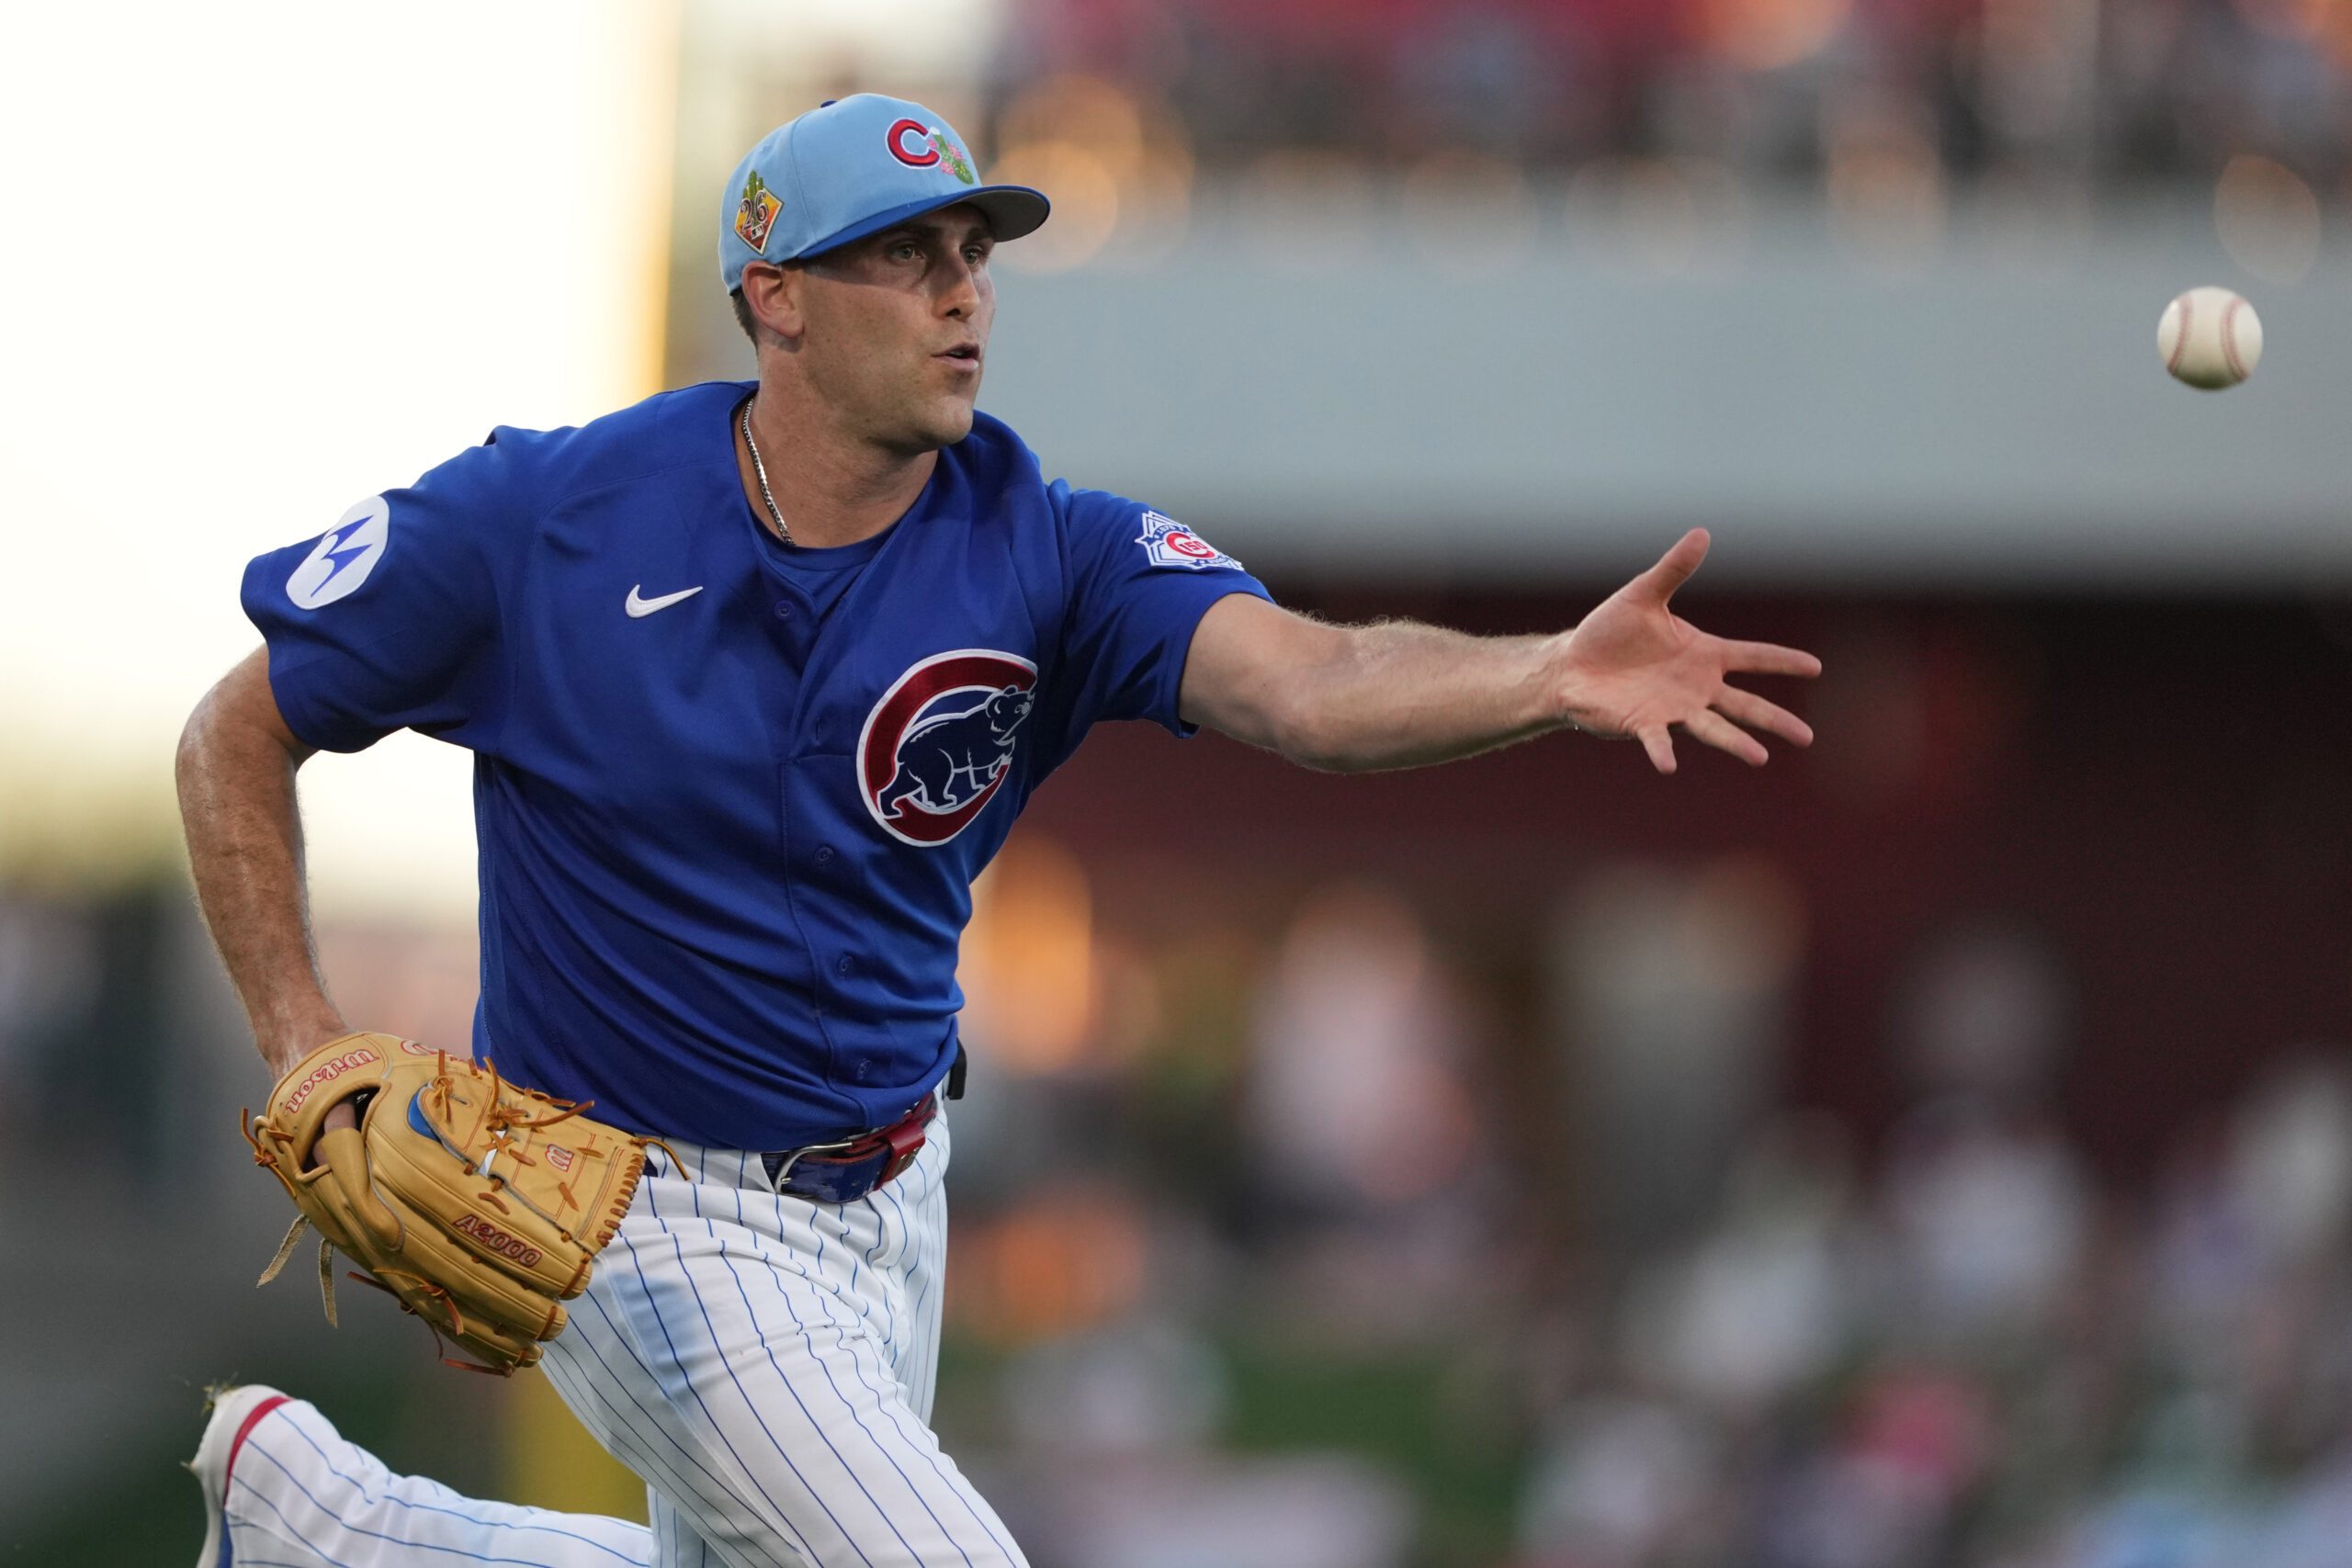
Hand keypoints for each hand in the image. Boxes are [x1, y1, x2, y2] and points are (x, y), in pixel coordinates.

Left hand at [1555, 528, 1820, 773]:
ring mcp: (1673, 709)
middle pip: (1745, 705)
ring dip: (1735, 743)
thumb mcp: (1643, 595)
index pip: (1753, 657)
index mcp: (1703, 654)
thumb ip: (1673, 569)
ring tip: (1760, 758)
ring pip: (1714, 729)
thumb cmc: (1610, 631)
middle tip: (1807, 737)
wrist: (1572, 663)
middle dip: (1775, 720)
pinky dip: (1663, 752)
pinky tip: (1670, 765)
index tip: (1816, 667)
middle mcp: (1696, 687)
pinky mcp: (1643, 724)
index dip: (1783, 661)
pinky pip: (1657, 741)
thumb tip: (1701, 532)